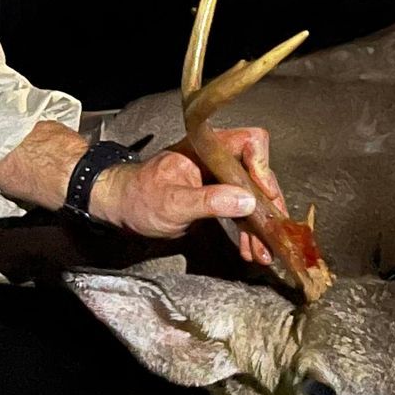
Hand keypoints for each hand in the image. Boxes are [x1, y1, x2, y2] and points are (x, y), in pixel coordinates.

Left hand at [90, 126, 276, 266]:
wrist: (121, 208)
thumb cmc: (139, 197)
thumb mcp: (173, 203)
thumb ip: (209, 201)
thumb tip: (246, 201)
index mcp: (207, 148)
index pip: (249, 143)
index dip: (262, 166)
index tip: (263, 196)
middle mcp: (218, 159)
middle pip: (258, 174)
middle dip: (266, 206)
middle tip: (273, 234)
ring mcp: (219, 178)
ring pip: (252, 197)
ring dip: (259, 225)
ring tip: (263, 252)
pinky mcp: (217, 197)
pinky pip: (240, 210)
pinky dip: (247, 230)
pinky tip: (251, 249)